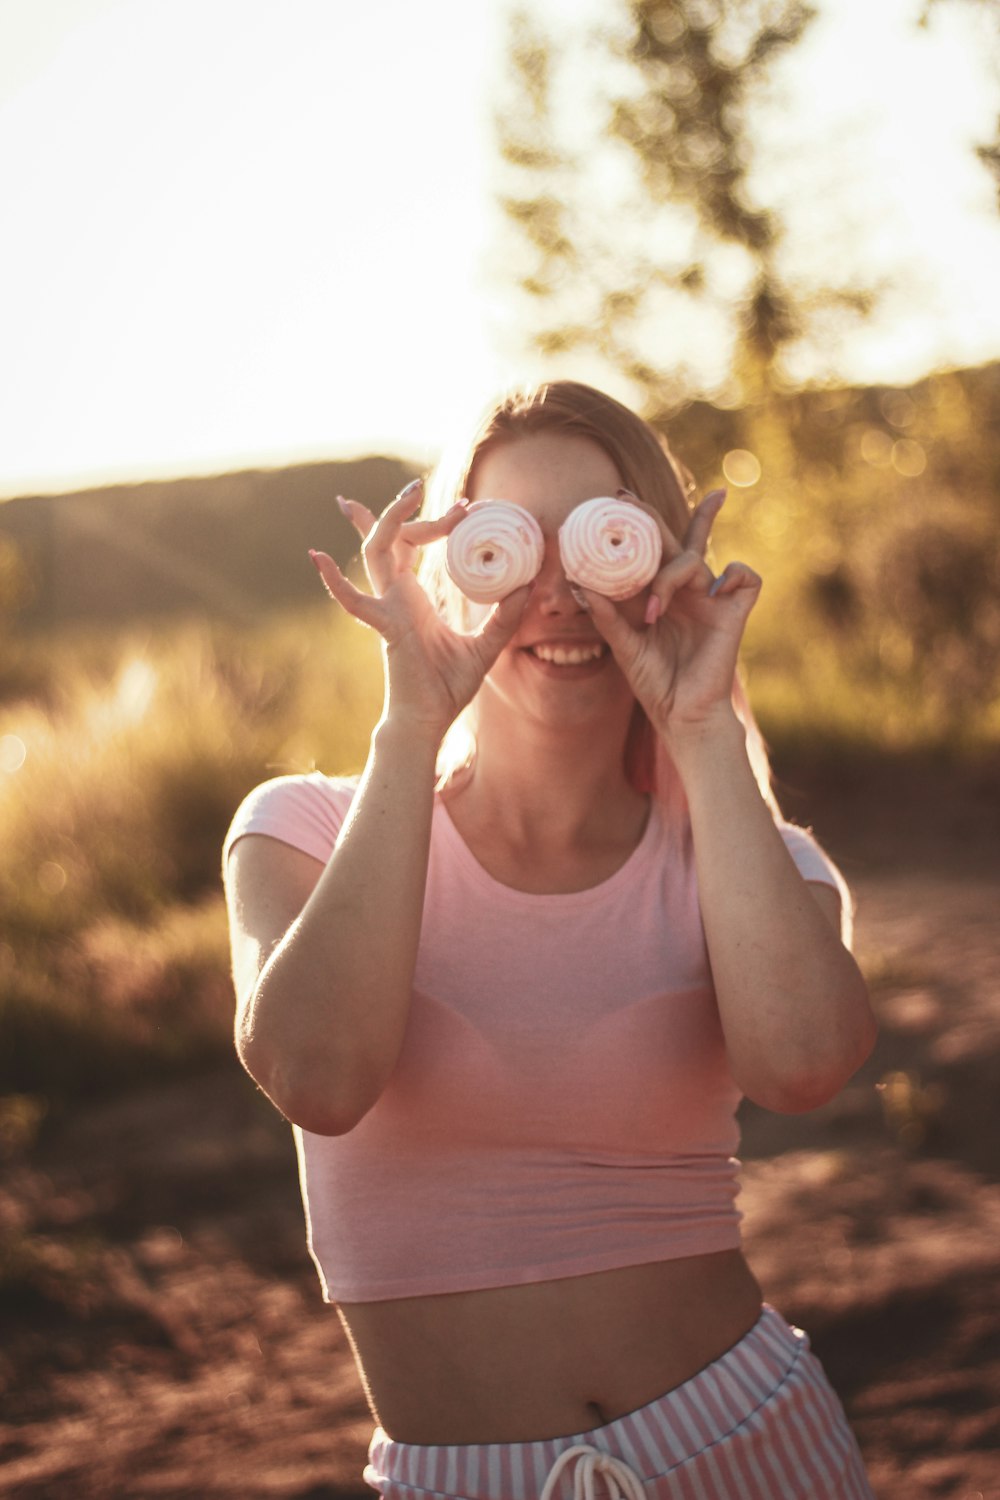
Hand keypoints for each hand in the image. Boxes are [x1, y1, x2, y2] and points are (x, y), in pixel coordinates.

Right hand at [309, 479, 533, 739]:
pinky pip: (355, 602)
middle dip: (400, 509)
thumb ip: (505, 616)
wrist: (427, 720)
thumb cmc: (447, 687)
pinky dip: (335, 582)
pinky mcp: (386, 628)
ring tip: (408, 493)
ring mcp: (387, 609)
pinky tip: (319, 557)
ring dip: (386, 520)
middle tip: (421, 485)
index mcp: (414, 597)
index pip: (412, 544)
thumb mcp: (487, 645)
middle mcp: (396, 597)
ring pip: (377, 553)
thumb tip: (529, 585)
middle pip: (390, 539)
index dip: (432, 522)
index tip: (463, 507)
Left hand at [579, 489, 760, 743]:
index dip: (642, 522)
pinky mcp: (734, 613)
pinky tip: (713, 595)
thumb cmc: (655, 683)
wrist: (682, 715)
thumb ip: (606, 616)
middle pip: (677, 539)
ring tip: (653, 613)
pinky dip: (733, 576)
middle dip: (654, 515)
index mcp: (662, 595)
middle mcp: (687, 591)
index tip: (618, 495)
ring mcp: (712, 599)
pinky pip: (745, 577)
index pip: (654, 550)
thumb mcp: (623, 646)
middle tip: (626, 497)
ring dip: (670, 579)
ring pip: (696, 559)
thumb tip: (579, 585)